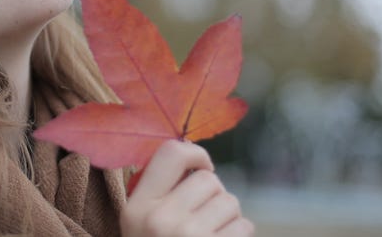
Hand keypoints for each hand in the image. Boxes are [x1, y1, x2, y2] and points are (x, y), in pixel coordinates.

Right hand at [120, 140, 253, 236]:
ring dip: (229, 215)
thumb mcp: (139, 224)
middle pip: (208, 179)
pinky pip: (244, 227)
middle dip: (214, 193)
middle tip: (204, 214)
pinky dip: (239, 234)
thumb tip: (197, 160)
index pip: (171, 153)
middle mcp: (160, 220)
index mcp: (137, 207)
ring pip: (230, 202)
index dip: (195, 153)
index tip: (201, 167)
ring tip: (211, 234)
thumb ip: (159, 192)